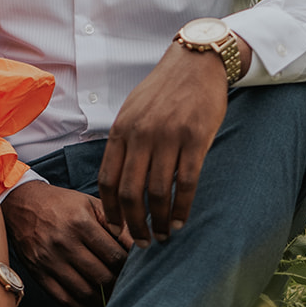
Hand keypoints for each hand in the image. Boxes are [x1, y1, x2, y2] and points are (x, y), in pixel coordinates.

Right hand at [2, 180, 131, 306]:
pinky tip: (94, 305)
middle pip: (102, 277)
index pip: (115, 256)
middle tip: (129, 286)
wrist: (22, 204)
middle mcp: (63, 243)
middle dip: (119, 285)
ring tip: (115, 297)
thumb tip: (141, 246)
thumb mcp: (91, 204)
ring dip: (103, 300)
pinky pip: (65, 300)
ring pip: (85, 293)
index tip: (137, 270)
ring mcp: (49, 261)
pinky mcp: (38, 274)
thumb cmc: (63, 204)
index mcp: (80, 222)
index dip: (130, 267)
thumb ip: (118, 223)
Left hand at [98, 41, 229, 245]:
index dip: (110, 209)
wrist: (197, 63)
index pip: (108, 179)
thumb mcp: (133, 111)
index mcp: (121, 129)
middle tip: (141, 243)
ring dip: (159, 220)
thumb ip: (125, 142)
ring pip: (158, 191)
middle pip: (130, 192)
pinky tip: (181, 221)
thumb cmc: (164, 89)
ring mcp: (168, 137)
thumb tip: (119, 181)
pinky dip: (182, 207)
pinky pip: (186, 182)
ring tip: (162, 236)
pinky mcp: (196, 139)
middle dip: (134, 223)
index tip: (116, 228)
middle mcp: (141, 135)